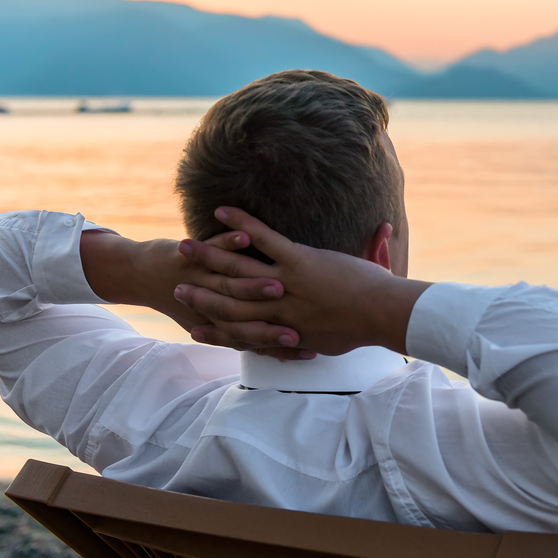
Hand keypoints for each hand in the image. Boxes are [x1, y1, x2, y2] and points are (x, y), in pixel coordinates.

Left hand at [80, 229, 311, 359]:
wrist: (140, 275)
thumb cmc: (184, 296)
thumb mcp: (210, 320)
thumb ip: (239, 332)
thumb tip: (273, 341)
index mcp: (220, 324)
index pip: (256, 340)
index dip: (281, 347)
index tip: (310, 348)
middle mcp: (209, 306)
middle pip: (247, 316)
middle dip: (274, 320)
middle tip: (302, 322)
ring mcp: (199, 280)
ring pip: (231, 284)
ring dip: (254, 283)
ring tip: (280, 280)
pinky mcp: (191, 256)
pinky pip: (214, 248)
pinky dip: (228, 243)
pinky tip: (245, 237)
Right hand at [173, 207, 431, 355]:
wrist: (383, 315)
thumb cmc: (365, 330)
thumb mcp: (333, 341)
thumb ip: (314, 340)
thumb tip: (309, 347)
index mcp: (284, 329)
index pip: (240, 332)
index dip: (215, 330)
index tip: (195, 327)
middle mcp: (277, 309)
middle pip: (228, 303)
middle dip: (200, 295)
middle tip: (174, 286)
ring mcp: (285, 283)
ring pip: (237, 271)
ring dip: (208, 256)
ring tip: (184, 247)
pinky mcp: (297, 260)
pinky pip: (263, 238)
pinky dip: (241, 223)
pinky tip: (221, 210)